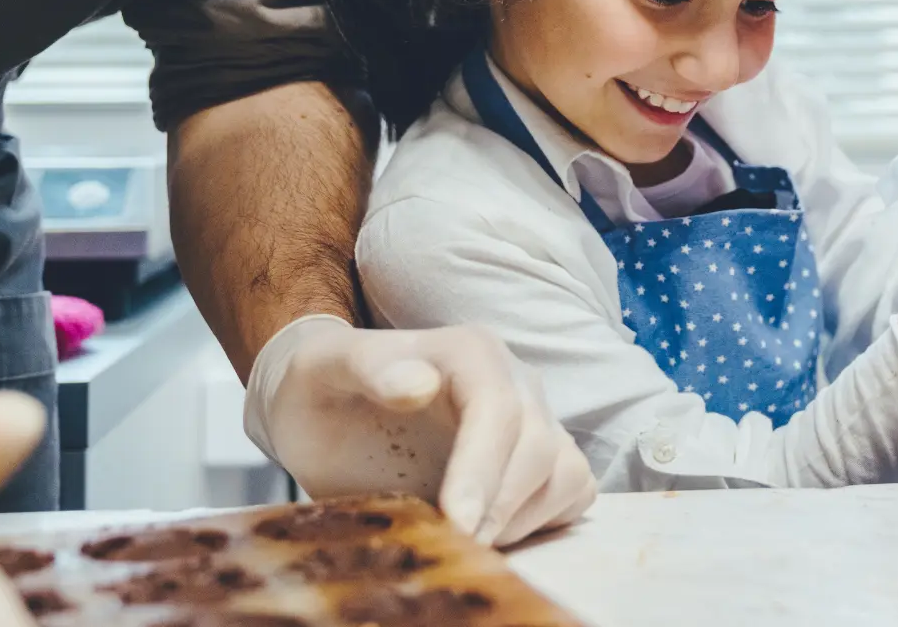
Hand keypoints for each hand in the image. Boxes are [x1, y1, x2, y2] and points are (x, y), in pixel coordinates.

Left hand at [244, 316, 595, 546]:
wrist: (331, 406)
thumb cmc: (323, 386)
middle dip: (497, 507)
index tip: (455, 524)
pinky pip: (573, 491)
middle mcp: (515, 380)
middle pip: (538, 448)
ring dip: (520, 519)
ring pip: (565, 473)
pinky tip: (488, 531)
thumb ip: (370, 368)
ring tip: (462, 538)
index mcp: (470, 351)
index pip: (498, 409)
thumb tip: (419, 385)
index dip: (482, 471)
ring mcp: (535, 419)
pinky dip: (543, 520)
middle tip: (450, 547)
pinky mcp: (542, 458)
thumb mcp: (325, 367)